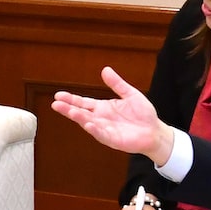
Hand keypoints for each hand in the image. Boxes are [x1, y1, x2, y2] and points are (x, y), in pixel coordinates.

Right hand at [52, 68, 174, 163]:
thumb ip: (117, 84)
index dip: (71, 99)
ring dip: (79, 118)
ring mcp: (105, 130)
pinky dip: (95, 130)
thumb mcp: (130, 94)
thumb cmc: (143, 114)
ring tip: (70, 111)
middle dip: (68, 108)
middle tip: (56, 104)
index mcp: (103, 108)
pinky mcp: (113, 139)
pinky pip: (102, 134)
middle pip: (81, 113)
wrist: (155, 131)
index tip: (58, 95)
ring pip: (88, 123)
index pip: (83, 102)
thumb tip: (105, 70)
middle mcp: (101, 119)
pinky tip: (88, 124)